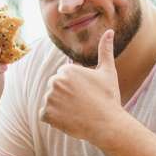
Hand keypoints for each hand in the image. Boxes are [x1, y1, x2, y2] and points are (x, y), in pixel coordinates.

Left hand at [40, 29, 123, 146]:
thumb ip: (105, 50)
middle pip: (55, 88)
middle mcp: (55, 81)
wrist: (107, 124)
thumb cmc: (108, 98)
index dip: (76, 87)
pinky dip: (54, 119)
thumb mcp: (108, 72)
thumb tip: (109, 31)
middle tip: (82, 104)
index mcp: (67, 70)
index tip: (86, 94)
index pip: (64, 78)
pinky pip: (45, 115)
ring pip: (50, 101)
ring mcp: (49, 98)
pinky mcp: (46, 114)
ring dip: (60, 108)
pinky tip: (69, 120)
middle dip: (65, 96)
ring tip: (77, 112)